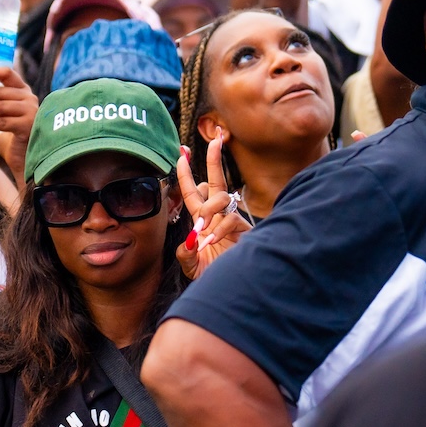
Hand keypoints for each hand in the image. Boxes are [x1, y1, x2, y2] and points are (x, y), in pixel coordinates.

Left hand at [175, 134, 251, 279]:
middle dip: (214, 159)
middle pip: (216, 181)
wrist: (233, 288)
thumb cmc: (213, 274)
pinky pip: (230, 220)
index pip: (193, 191)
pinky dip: (217, 230)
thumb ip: (186, 255)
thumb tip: (189, 241)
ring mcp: (232, 220)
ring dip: (208, 208)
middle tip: (217, 138)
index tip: (181, 153)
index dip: (186, 173)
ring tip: (202, 228)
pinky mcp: (244, 230)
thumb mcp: (193, 266)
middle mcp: (218, 215)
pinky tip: (209, 241)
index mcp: (203, 218)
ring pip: (221, 197)